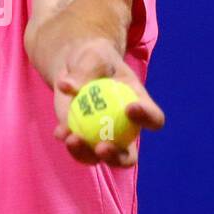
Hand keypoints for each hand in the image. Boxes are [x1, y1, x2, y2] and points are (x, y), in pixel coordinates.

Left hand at [51, 38, 164, 167]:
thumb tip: (68, 86)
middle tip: (102, 147)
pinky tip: (60, 132)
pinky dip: (69, 142)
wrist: (75, 67)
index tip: (130, 108)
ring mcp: (103, 139)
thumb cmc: (93, 58)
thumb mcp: (93, 55)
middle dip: (116, 157)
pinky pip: (77, 149)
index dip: (147, 118)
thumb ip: (86, 69)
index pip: (153, 119)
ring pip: (99, 158)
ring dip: (86, 154)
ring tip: (72, 139)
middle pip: (128, 156)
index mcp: (140, 107)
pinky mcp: (82, 140)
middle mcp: (125, 131)